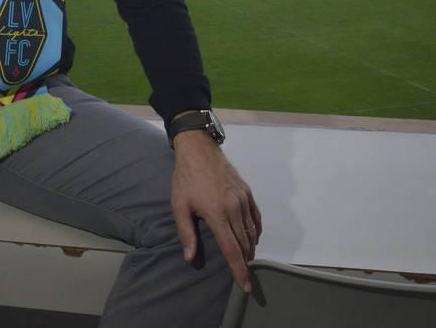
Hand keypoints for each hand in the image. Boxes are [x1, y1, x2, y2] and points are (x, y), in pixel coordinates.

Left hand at [170, 130, 261, 291]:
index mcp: (217, 213)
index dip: (238, 270)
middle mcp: (234, 207)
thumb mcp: (179, 205)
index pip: (232, 249)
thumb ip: (186, 233)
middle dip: (245, 262)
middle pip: (244, 243)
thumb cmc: (186, 178)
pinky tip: (252, 238)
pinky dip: (256, 231)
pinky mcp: (247, 192)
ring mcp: (243, 199)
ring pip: (252, 232)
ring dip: (250, 248)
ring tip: (245, 259)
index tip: (245, 286)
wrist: (198, 149)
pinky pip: (256, 217)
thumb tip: (189, 258)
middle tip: (243, 275)